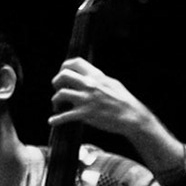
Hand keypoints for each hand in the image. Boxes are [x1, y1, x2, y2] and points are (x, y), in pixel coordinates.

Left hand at [49, 59, 183, 173]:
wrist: (132, 118)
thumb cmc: (125, 101)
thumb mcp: (113, 83)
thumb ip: (99, 79)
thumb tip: (90, 76)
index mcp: (96, 76)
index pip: (75, 62)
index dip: (64, 66)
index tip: (63, 73)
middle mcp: (89, 85)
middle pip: (63, 76)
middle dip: (56, 82)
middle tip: (58, 90)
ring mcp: (86, 99)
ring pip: (60, 94)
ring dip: (55, 100)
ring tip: (57, 106)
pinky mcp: (85, 114)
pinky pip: (64, 116)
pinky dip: (56, 120)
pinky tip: (52, 122)